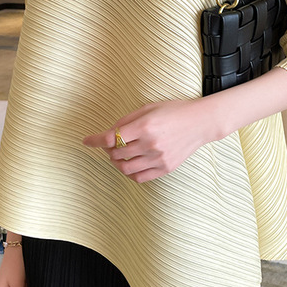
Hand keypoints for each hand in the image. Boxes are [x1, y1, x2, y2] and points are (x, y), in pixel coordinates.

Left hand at [82, 98, 210, 182]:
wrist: (200, 123)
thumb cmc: (174, 111)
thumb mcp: (148, 108)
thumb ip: (127, 120)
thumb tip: (108, 132)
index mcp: (145, 126)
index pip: (111, 137)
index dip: (95, 140)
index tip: (87, 141)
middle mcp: (151, 144)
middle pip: (116, 153)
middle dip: (107, 149)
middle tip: (109, 144)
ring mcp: (159, 158)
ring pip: (125, 168)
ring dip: (116, 162)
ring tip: (118, 156)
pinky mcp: (165, 168)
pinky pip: (139, 178)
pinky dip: (129, 173)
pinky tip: (130, 164)